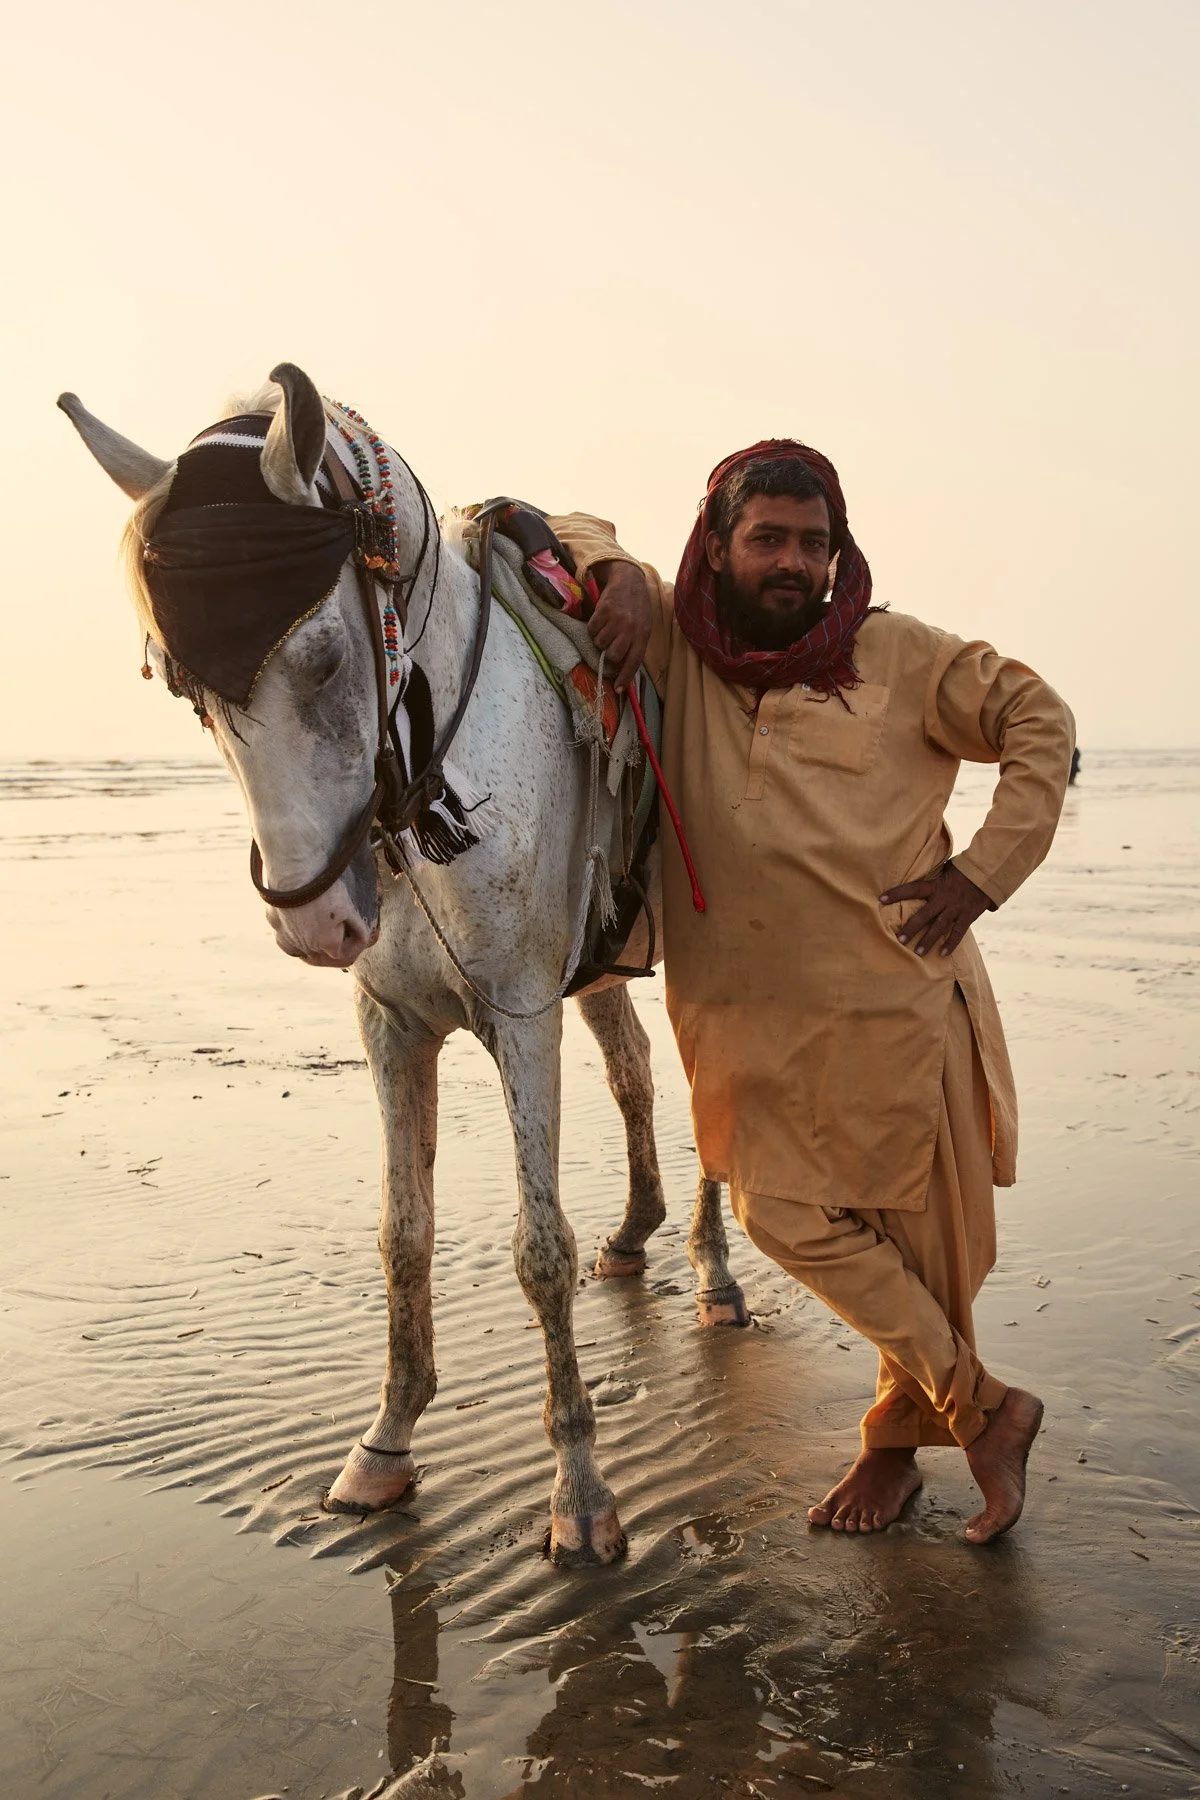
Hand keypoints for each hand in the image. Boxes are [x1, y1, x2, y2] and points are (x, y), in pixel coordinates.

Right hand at [587, 560, 651, 690]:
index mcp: (643, 634)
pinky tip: (601, 619)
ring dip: (600, 638)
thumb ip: (636, 644)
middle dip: (609, 653)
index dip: (625, 677)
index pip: (634, 661)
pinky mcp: (603, 611)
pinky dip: (593, 627)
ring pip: (600, 643)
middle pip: (613, 655)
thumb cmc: (637, 607)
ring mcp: (616, 619)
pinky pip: (592, 629)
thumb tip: (624, 667)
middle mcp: (630, 628)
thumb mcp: (643, 626)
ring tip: (607, 627)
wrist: (629, 580)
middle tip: (610, 644)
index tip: (619, 689)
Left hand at [879, 864, 992, 957]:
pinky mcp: (968, 916)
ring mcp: (956, 908)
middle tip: (899, 940)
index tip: (881, 899)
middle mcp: (944, 898)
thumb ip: (930, 879)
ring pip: (940, 927)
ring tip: (918, 952)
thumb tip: (911, 878)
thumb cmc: (960, 873)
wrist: (986, 875)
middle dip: (911, 928)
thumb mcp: (943, 871)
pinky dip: (951, 943)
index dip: (897, 893)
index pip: (913, 888)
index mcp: (936, 886)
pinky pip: (958, 932)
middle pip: (924, 914)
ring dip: (928, 940)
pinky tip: (943, 954)